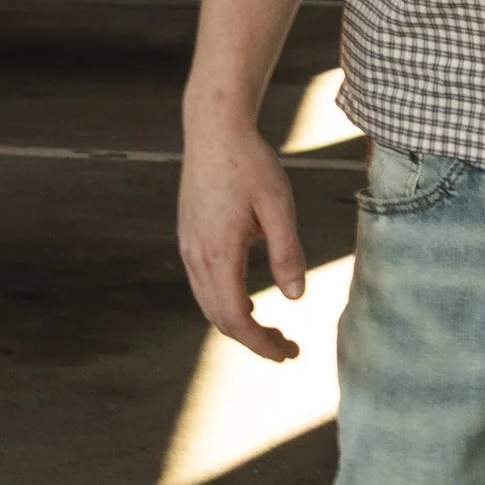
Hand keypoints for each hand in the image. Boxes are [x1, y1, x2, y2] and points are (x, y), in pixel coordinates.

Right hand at [178, 117, 308, 358]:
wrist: (214, 130)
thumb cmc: (250, 164)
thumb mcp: (279, 206)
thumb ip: (287, 253)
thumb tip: (295, 296)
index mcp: (219, 253)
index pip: (237, 319)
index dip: (262, 345)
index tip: (289, 354)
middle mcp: (197, 256)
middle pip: (219, 319)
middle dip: (253, 341)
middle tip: (287, 348)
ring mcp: (189, 247)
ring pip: (208, 304)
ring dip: (238, 324)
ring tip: (271, 330)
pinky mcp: (189, 237)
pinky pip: (202, 285)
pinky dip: (224, 303)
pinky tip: (249, 301)